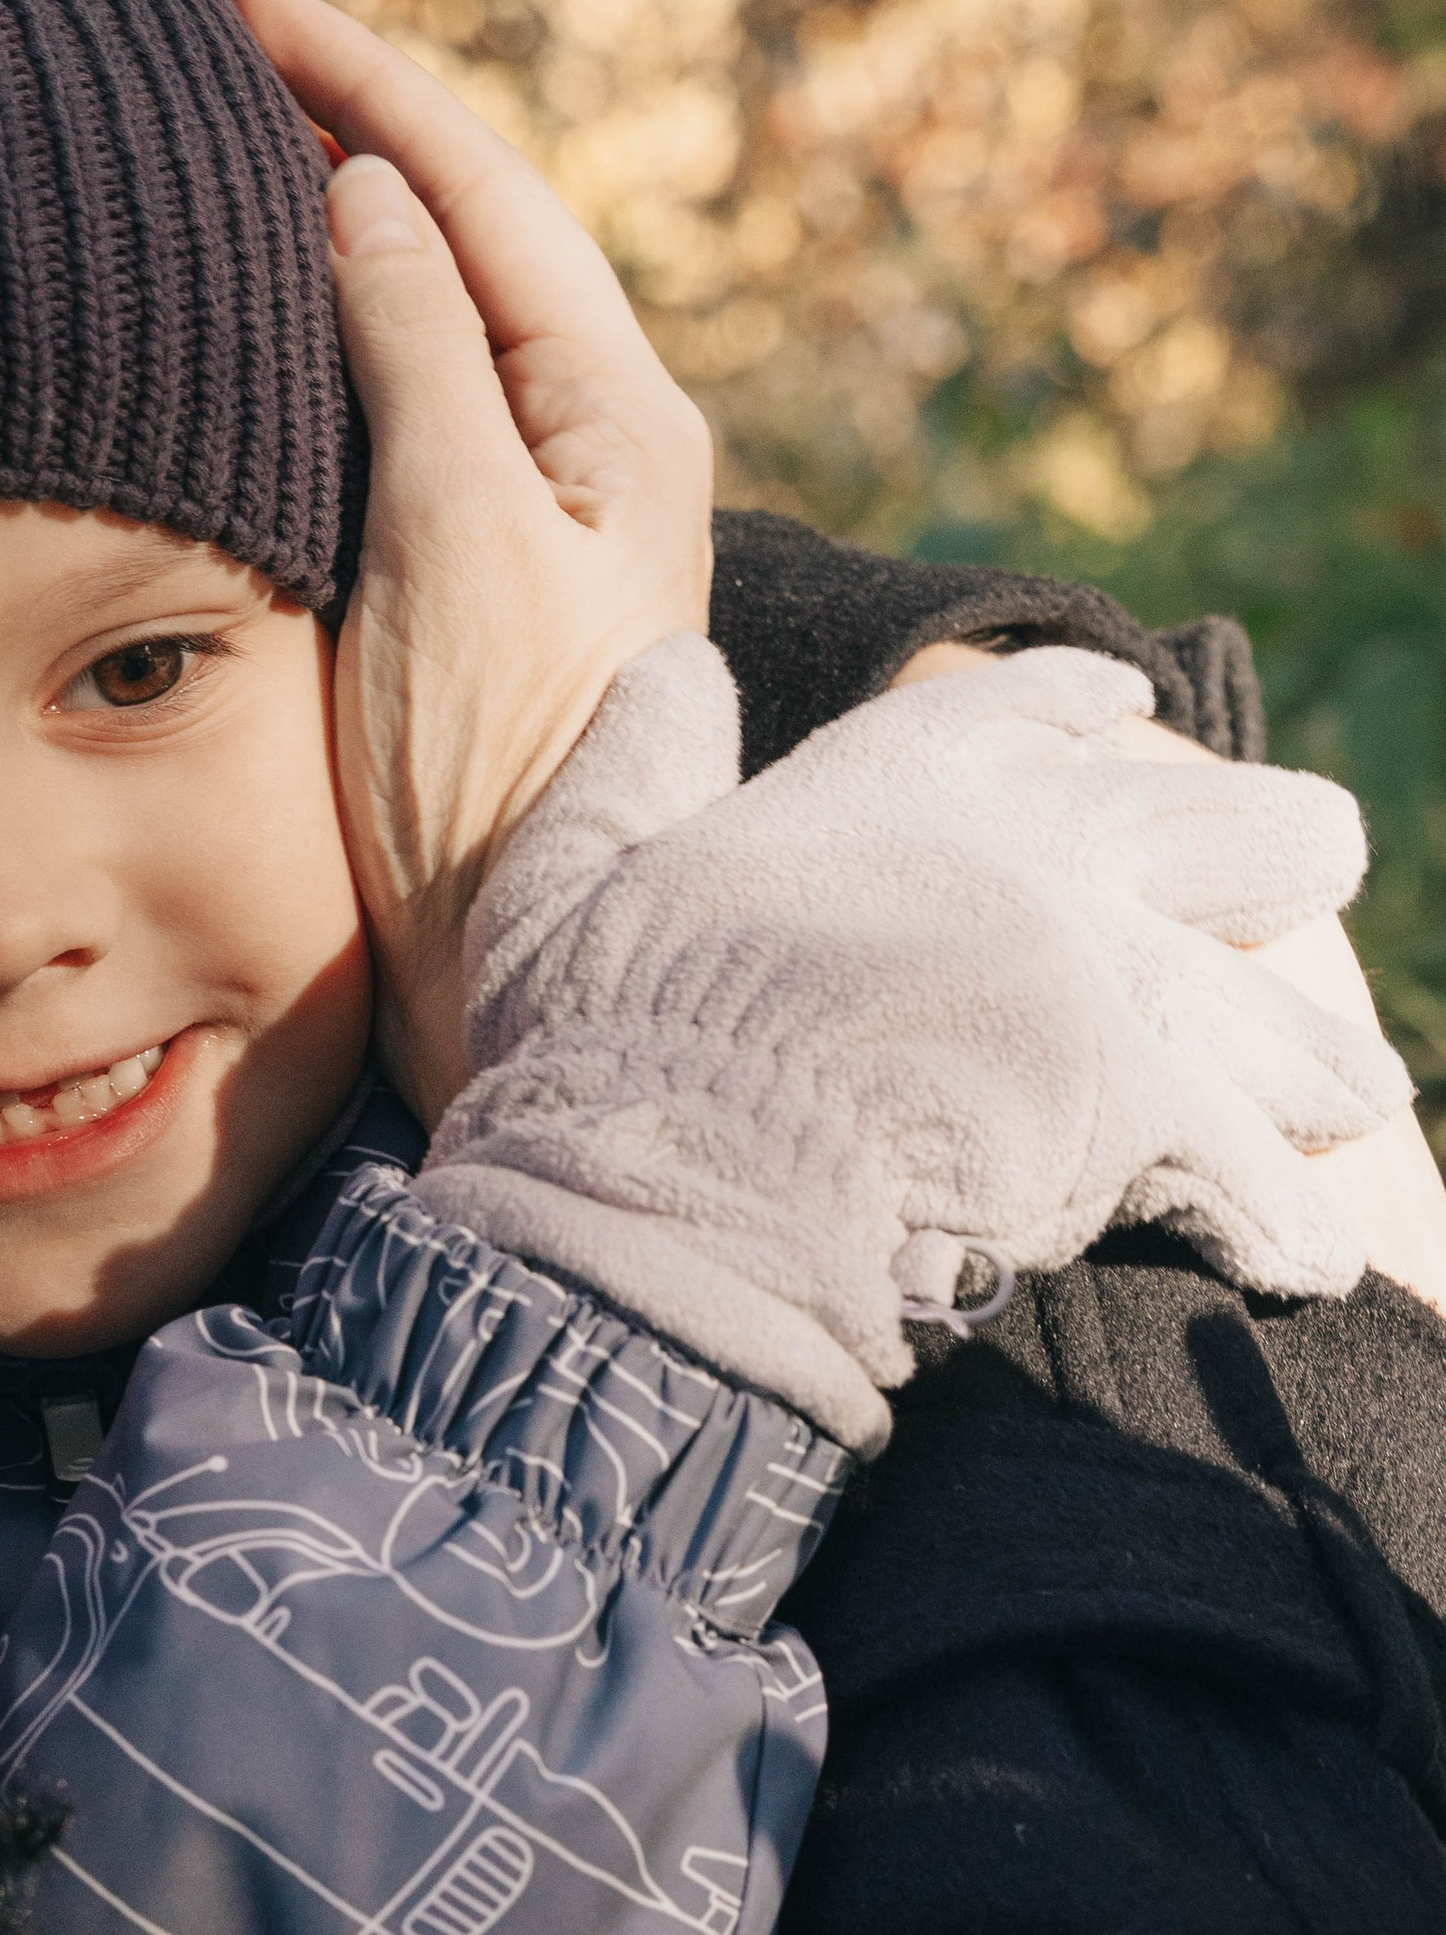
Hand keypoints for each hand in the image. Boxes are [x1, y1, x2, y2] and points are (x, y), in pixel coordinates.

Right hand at [233, 0, 712, 1121]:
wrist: (522, 965)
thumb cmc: (494, 771)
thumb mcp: (453, 542)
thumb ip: (416, 356)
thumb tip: (370, 193)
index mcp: (616, 416)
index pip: (484, 193)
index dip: (368, 82)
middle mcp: (592, 443)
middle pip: (468, 230)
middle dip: (353, 119)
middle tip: (226, 29)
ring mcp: (538, 507)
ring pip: (436, 306)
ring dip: (342, 208)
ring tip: (236, 124)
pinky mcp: (478, 573)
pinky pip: (407, 392)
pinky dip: (332, 317)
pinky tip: (265, 296)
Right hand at [426, 647, 1409, 1453]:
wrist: (677, 1192)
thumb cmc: (605, 1042)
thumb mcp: (577, 870)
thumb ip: (637, 760)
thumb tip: (676, 667)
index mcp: (903, 784)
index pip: (1030, 711)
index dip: (1079, 710)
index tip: (1124, 711)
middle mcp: (1042, 857)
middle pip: (1228, 828)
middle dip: (1276, 855)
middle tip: (1311, 870)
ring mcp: (1110, 984)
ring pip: (1273, 1017)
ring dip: (1309, 1064)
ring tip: (1357, 1095)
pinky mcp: (1151, 1121)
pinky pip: (1259, 1190)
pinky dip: (1279, 1232)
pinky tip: (1305, 1267)